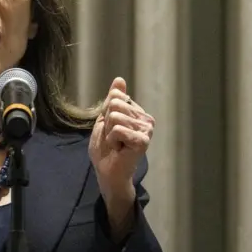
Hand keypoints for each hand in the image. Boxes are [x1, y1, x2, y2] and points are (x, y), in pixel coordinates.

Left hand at [89, 77, 154, 198]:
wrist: (106, 171)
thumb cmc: (106, 148)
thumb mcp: (104, 119)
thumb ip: (112, 100)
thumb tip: (119, 80)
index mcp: (137, 111)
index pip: (115, 97)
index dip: (105, 114)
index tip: (111, 129)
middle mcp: (145, 118)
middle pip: (114, 105)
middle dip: (107, 122)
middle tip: (113, 138)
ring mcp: (146, 129)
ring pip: (115, 117)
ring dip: (109, 132)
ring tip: (117, 144)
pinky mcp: (143, 140)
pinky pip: (118, 129)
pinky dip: (112, 140)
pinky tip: (119, 149)